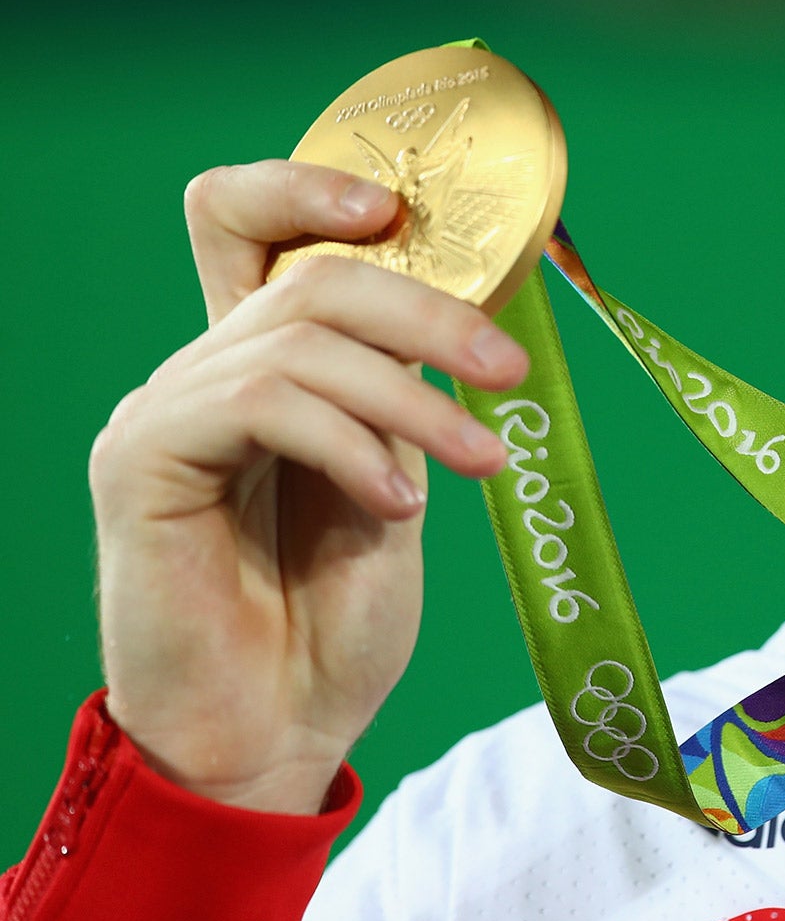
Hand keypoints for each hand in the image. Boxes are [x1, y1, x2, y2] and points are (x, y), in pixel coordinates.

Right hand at [89, 160, 525, 813]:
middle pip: (307, 275)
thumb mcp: (395, 479)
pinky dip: (350, 445)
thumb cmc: (334, 618)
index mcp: (261, 363)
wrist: (276, 734)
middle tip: (507, 372)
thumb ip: (400, 392)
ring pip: (301, 341)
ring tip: (480, 462)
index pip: (246, 223)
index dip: (306, 186)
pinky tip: (397, 506)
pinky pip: (262, 402)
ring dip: (411, 399)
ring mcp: (165, 410)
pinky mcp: (141, 460)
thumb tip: (464, 318)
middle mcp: (203, 371)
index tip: (394, 210)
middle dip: (426, 311)